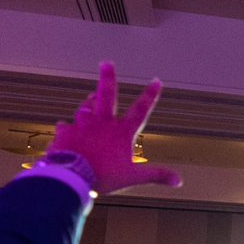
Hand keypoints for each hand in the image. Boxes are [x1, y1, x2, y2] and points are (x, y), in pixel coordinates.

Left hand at [51, 62, 181, 195]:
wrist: (71, 176)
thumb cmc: (103, 176)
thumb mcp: (133, 177)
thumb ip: (156, 175)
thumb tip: (178, 180)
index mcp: (121, 132)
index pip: (140, 110)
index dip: (150, 95)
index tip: (156, 80)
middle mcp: (102, 123)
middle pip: (107, 95)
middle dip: (108, 77)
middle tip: (106, 63)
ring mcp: (81, 125)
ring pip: (85, 107)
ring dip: (88, 102)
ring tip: (90, 97)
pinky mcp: (65, 132)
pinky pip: (65, 127)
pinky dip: (66, 128)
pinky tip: (65, 129)